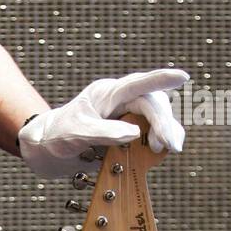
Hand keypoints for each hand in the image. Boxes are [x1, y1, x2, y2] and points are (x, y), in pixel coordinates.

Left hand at [18, 67, 188, 179]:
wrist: (47, 150)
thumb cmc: (57, 136)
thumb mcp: (76, 135)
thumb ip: (104, 133)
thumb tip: (134, 133)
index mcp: (107, 94)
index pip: (137, 84)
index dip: (161, 80)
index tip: (183, 77)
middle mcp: (120, 101)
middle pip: (152, 103)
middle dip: (164, 123)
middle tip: (169, 146)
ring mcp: (125, 116)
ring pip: (156, 117)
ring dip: (165, 132)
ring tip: (162, 151)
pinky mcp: (127, 133)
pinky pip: (150, 133)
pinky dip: (158, 142)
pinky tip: (160, 153)